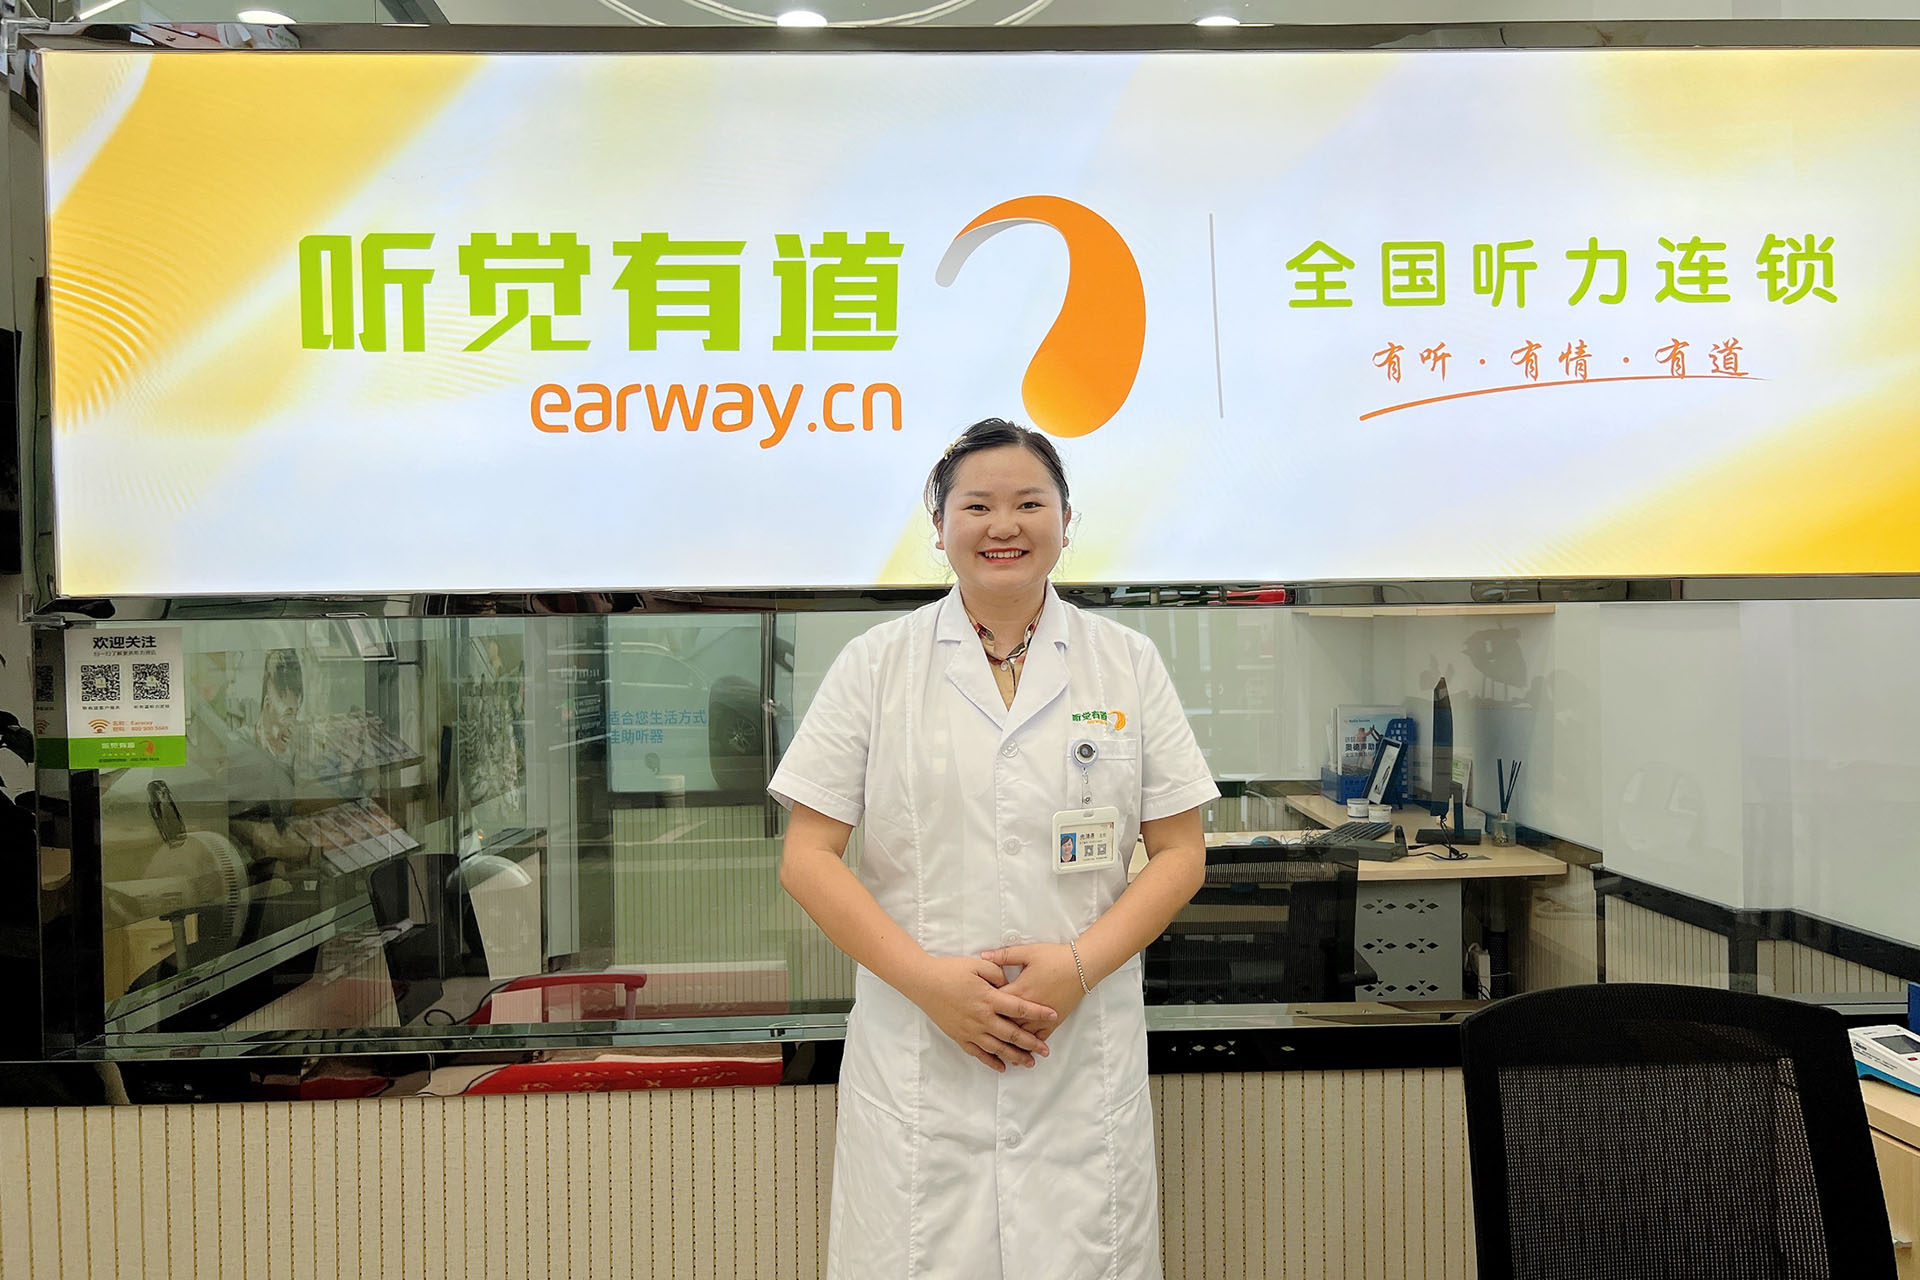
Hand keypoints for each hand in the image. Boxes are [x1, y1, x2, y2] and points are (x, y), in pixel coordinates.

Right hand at [904, 955, 1057, 1071]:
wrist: (923, 982)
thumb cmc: (950, 970)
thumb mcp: (977, 965)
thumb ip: (998, 973)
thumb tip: (1010, 984)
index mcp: (988, 998)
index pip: (1019, 1008)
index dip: (1038, 1012)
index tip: (1053, 1015)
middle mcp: (981, 1017)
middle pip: (1012, 1034)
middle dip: (1031, 1043)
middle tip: (1046, 1050)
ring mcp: (970, 1030)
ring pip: (997, 1048)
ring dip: (1015, 1056)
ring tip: (1029, 1062)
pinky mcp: (959, 1036)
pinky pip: (978, 1053)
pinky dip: (991, 1061)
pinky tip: (1002, 1067)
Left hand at [981, 943, 1086, 1043]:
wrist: (1081, 966)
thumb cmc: (1054, 957)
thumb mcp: (1027, 952)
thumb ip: (1004, 955)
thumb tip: (983, 956)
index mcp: (1019, 990)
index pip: (994, 1002)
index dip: (982, 1004)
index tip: (971, 1007)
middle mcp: (1028, 1008)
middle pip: (1004, 1024)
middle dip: (990, 1030)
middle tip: (977, 1035)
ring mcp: (1040, 1017)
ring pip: (1020, 1036)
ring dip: (1009, 1044)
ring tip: (994, 1051)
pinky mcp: (1053, 1021)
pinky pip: (1039, 1038)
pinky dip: (1029, 1047)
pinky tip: (1023, 1053)